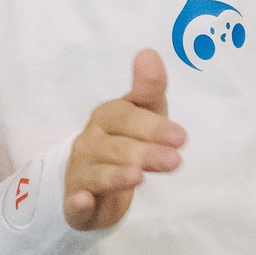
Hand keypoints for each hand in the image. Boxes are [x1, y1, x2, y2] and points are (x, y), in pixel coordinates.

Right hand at [65, 51, 186, 229]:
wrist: (93, 185)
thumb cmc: (125, 141)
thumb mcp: (142, 113)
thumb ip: (149, 87)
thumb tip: (149, 52)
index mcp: (107, 117)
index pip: (126, 117)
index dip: (152, 126)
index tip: (181, 137)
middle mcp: (90, 142)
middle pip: (117, 146)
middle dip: (145, 151)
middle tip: (175, 160)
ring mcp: (80, 172)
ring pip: (99, 173)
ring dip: (117, 174)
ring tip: (139, 177)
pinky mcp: (75, 202)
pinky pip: (75, 202)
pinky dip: (78, 202)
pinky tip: (84, 201)